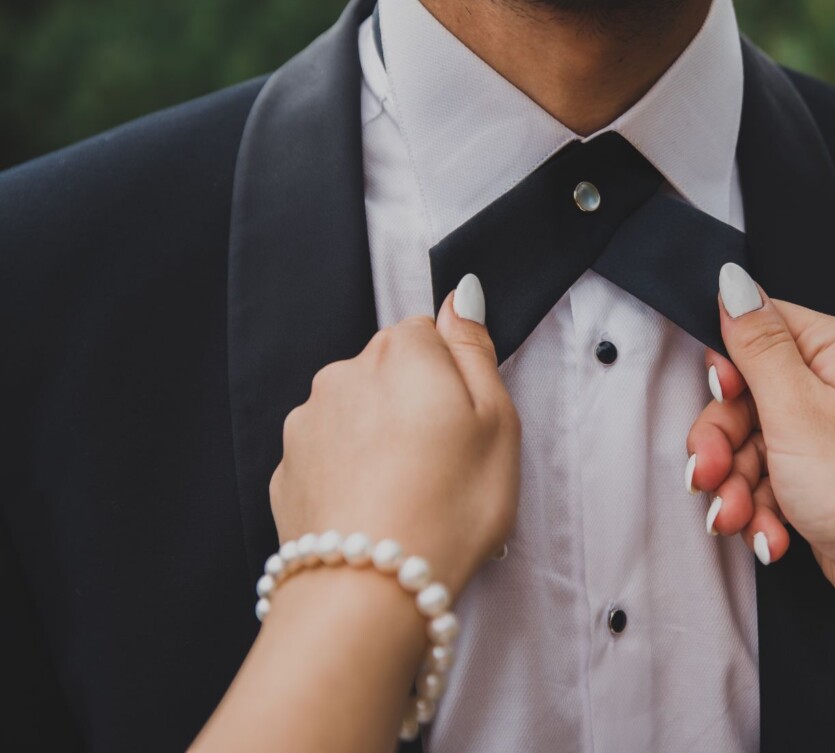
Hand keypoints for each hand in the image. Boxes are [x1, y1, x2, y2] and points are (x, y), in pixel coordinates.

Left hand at [269, 274, 519, 595]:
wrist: (371, 590)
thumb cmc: (449, 506)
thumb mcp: (497, 420)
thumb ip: (474, 348)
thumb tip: (461, 295)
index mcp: (400, 353)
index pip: (428, 335)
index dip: (453, 379)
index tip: (466, 423)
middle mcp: (342, 375)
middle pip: (388, 373)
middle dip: (413, 406)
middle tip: (445, 465)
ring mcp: (306, 426)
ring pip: (354, 416)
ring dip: (378, 441)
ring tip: (409, 498)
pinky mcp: (286, 474)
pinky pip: (328, 460)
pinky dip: (350, 477)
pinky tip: (375, 515)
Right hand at [687, 264, 834, 622]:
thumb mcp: (795, 407)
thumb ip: (757, 343)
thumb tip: (733, 281)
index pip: (760, 330)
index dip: (728, 370)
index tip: (722, 401)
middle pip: (745, 398)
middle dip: (721, 444)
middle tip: (711, 473)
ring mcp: (828, 440)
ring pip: (751, 449)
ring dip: (736, 489)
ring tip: (739, 518)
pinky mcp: (822, 484)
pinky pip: (769, 486)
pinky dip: (761, 514)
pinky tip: (769, 537)